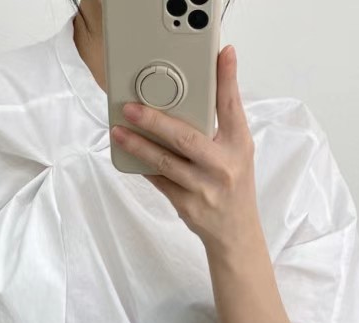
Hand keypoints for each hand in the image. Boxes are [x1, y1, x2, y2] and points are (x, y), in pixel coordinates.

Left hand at [110, 45, 258, 248]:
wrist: (235, 232)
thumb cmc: (234, 185)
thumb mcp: (238, 150)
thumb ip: (223, 120)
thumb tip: (207, 86)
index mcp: (239, 145)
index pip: (232, 107)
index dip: (227, 79)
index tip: (222, 54)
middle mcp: (222, 165)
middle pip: (185, 138)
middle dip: (155, 121)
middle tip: (131, 108)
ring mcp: (203, 187)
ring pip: (165, 162)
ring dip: (139, 146)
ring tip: (119, 132)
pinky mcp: (187, 205)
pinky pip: (159, 181)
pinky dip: (144, 167)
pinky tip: (129, 154)